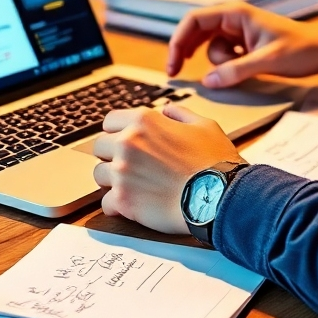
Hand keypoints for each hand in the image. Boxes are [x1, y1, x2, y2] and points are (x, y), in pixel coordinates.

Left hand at [92, 104, 242, 234]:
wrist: (218, 196)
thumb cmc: (214, 161)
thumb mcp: (203, 125)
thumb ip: (179, 114)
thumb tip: (166, 111)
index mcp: (144, 121)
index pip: (110, 121)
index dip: (118, 131)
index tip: (125, 141)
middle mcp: (127, 143)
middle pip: (100, 147)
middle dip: (113, 154)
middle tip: (130, 164)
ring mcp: (122, 173)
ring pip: (99, 175)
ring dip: (112, 180)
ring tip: (132, 185)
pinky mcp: (123, 200)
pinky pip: (105, 203)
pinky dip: (116, 205)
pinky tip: (131, 204)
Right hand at [166, 3, 317, 88]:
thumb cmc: (300, 49)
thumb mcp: (268, 60)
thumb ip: (237, 70)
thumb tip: (207, 82)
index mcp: (236, 13)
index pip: (195, 20)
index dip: (178, 39)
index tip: (173, 63)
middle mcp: (233, 19)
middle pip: (196, 32)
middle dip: (185, 52)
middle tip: (176, 74)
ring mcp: (237, 32)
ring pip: (210, 47)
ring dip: (217, 62)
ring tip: (241, 69)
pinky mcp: (244, 45)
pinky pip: (223, 55)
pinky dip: (224, 65)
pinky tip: (240, 70)